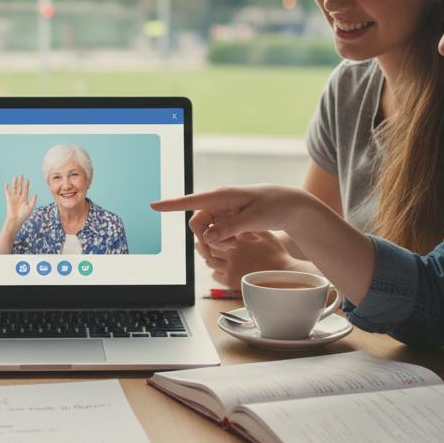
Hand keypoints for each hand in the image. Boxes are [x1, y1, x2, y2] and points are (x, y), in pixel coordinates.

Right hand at [3, 174, 36, 226]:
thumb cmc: (23, 216)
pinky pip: (7, 193)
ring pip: (14, 188)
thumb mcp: (30, 208)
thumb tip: (35, 194)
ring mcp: (13, 198)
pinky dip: (7, 188)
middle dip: (21, 181)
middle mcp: (19, 197)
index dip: (26, 185)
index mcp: (24, 199)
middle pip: (20, 187)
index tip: (27, 179)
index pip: (25, 190)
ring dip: (14, 183)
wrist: (16, 220)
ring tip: (15, 176)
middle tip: (21, 175)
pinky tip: (6, 183)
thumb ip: (33, 201)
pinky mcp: (9, 200)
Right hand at [152, 185, 305, 244]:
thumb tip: (207, 237)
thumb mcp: (253, 219)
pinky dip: (226, 240)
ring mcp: (223, 210)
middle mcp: (218, 202)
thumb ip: (229, 228)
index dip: (171, 205)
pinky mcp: (229, 218)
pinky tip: (243, 240)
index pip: (191, 201)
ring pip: (208, 231)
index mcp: (221, 196)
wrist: (290, 205)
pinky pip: (218, 233)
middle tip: (232, 246)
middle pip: (198, 224)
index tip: (153, 206)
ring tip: (241, 243)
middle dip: (209, 239)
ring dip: (219, 242)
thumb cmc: (274, 207)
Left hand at [199, 231, 309, 287]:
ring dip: (210, 257)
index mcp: (238, 241)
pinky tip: (222, 267)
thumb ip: (250, 227)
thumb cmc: (276, 254)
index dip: (211, 232)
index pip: (214, 234)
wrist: (282, 276)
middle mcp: (231, 254)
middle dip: (207, 245)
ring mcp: (230, 269)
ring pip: (209, 262)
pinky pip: (215, 275)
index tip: (213, 231)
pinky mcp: (231, 282)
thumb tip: (238, 218)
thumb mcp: (265, 235)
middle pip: (208, 248)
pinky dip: (215, 270)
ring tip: (216, 254)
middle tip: (209, 242)